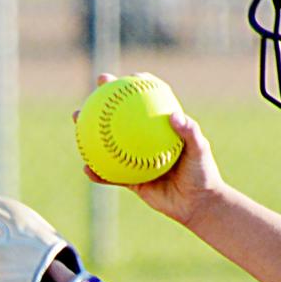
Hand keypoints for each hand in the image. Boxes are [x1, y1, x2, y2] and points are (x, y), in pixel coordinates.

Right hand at [76, 73, 226, 226]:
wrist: (197, 204)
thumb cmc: (203, 174)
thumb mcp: (200, 151)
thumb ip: (190, 133)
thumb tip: (174, 115)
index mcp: (162, 128)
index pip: (148, 100)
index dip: (137, 85)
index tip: (128, 77)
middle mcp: (146, 140)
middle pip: (122, 115)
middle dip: (106, 97)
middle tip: (98, 86)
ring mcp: (136, 159)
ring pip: (108, 142)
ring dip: (90, 131)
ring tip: (78, 121)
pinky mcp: (132, 180)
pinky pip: (111, 175)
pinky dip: (98, 172)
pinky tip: (87, 168)